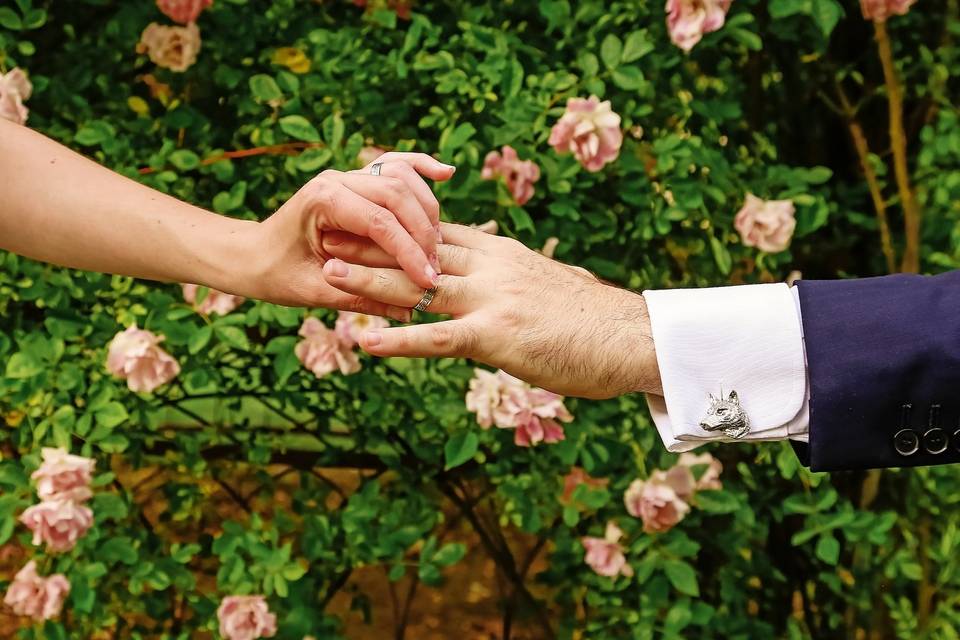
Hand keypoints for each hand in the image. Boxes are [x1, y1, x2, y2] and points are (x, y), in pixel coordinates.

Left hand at [240, 152, 454, 318]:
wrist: (250, 255)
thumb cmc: (275, 274)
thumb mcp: (313, 293)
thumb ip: (361, 297)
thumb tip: (410, 310)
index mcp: (321, 201)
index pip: (379, 222)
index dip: (408, 253)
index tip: (428, 282)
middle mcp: (336, 180)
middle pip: (397, 193)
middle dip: (423, 232)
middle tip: (436, 268)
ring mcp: (347, 176)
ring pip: (401, 177)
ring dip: (426, 208)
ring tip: (438, 245)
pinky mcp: (356, 181)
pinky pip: (394, 166)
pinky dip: (420, 168)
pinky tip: (445, 173)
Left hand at [318, 223, 662, 398]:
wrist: (633, 337)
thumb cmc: (598, 320)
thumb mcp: (552, 287)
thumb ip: (521, 281)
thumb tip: (510, 285)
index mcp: (505, 254)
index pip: (441, 232)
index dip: (398, 225)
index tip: (364, 217)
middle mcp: (493, 267)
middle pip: (419, 250)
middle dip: (372, 241)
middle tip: (329, 232)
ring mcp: (492, 298)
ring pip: (419, 285)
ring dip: (370, 281)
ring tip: (328, 273)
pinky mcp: (496, 335)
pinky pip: (437, 338)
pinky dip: (398, 340)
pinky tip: (364, 343)